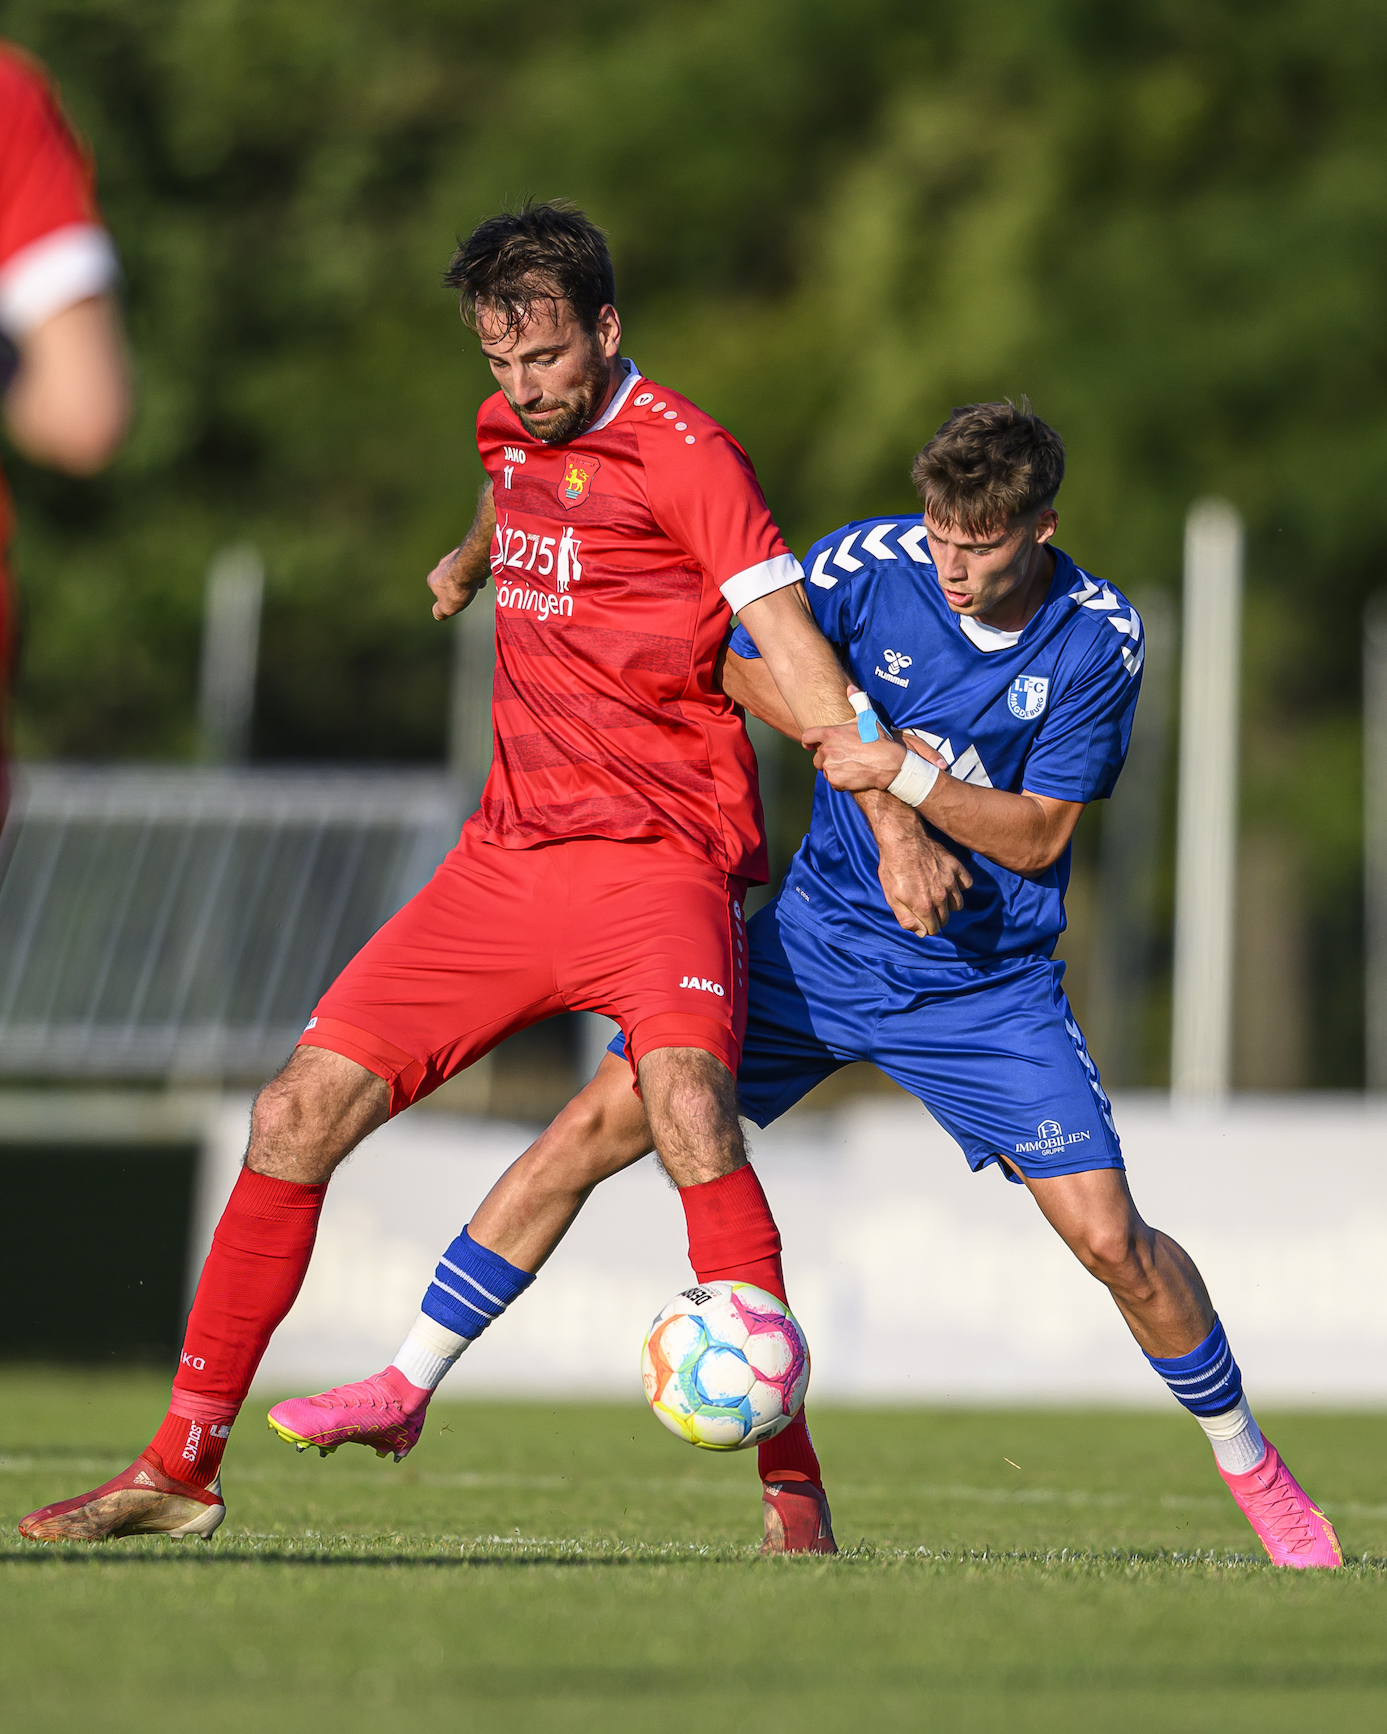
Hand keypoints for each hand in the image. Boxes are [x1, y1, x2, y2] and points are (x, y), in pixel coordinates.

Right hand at [428, 546, 487, 619]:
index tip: (458, 601)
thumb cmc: (458, 588)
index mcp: (433, 579)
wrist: (471, 567)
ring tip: (478, 583)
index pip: (437, 590)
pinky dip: (477, 569)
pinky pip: (472, 562)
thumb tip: (438, 615)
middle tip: (470, 591)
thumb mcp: (447, 607)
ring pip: (462, 570)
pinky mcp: (466, 551)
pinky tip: (483, 574)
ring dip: (470, 577)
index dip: (448, 597)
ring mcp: (453, 557)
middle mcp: (440, 566)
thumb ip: (440, 612)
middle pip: (451, 579)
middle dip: (460, 585)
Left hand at [802, 685, 906, 789]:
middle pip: (817, 757)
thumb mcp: (868, 717)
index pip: (807, 736)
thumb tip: (850, 688)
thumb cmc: (878, 740)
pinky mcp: (836, 780)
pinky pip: (833, 782)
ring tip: (850, 765)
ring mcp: (830, 766)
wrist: (888, 764)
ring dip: (834, 769)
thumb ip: (857, 701)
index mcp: (830, 733)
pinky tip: (852, 775)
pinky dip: (840, 781)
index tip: (809, 745)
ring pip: (825, 770)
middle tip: (843, 757)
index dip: (807, 741)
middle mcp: (827, 750)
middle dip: (826, 758)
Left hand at [871, 801, 972, 935]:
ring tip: (938, 897)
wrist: (902, 840)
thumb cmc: (893, 868)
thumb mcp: (891, 897)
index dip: (926, 927)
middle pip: (945, 918)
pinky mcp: (955, 867)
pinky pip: (967, 883)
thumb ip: (906, 919)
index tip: (922, 921)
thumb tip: (921, 933)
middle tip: (928, 909)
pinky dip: (960, 886)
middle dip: (937, 918)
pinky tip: (950, 882)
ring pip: (958, 904)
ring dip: (949, 904)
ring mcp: (950, 881)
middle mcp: (940, 896)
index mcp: (924, 906)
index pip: (933, 929)